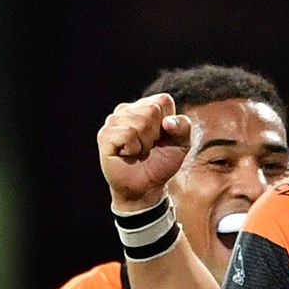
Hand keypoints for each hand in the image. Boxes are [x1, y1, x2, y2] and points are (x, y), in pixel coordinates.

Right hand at [97, 93, 190, 212]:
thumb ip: (183, 127)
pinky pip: (127, 134)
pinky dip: (133, 149)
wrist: (146, 188)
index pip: (163, 101)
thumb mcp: (181, 144)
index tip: (162, 137)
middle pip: (152, 111)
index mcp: (146, 106)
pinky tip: (128, 154)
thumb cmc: (161, 163)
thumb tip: (167, 122)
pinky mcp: (105, 135)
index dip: (169, 123)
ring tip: (138, 151)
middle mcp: (128, 109)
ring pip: (140, 123)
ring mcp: (114, 121)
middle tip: (148, 147)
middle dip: (156, 135)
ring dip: (145, 144)